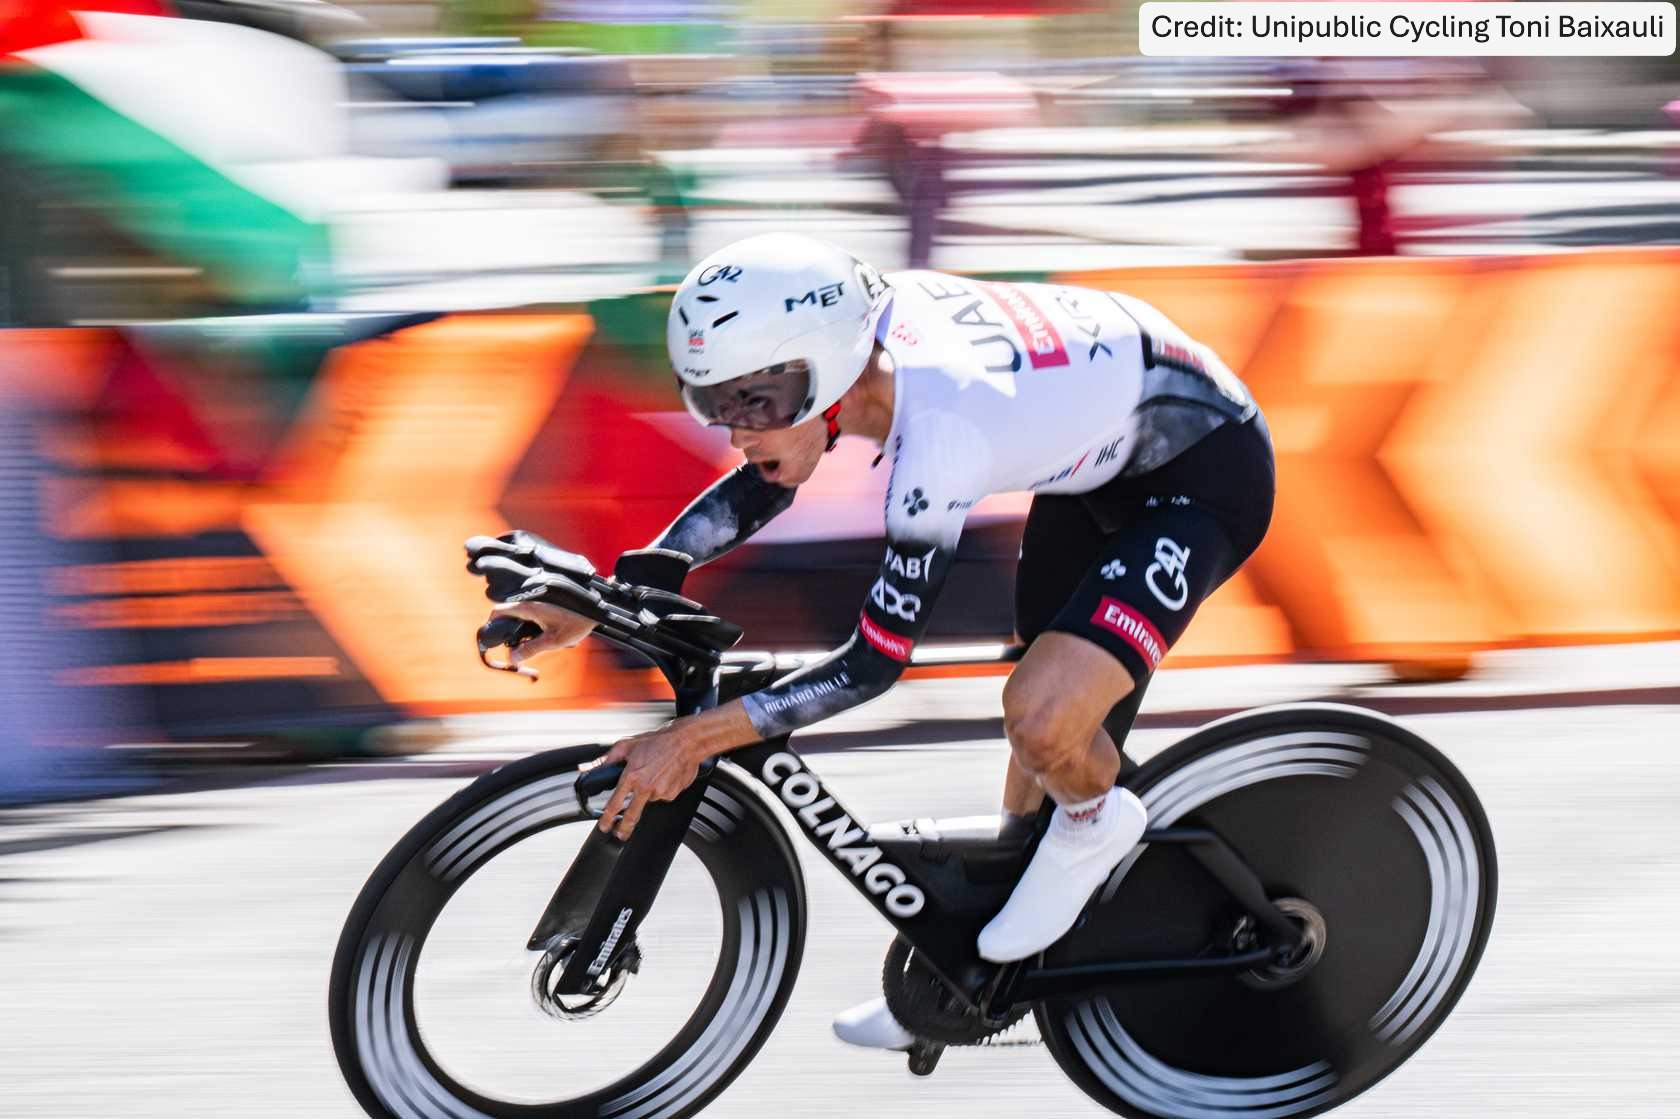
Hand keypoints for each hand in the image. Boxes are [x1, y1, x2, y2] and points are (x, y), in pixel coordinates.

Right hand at [488, 600, 595, 679]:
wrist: (596, 610)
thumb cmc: (577, 622)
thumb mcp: (552, 641)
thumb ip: (530, 649)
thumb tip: (512, 658)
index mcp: (527, 607)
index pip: (498, 611)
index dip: (491, 624)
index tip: (492, 639)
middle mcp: (530, 601)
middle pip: (508, 615)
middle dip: (508, 632)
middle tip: (515, 648)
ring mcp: (537, 602)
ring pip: (520, 616)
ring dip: (521, 630)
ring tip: (531, 643)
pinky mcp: (545, 604)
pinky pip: (531, 615)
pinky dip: (532, 626)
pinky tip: (542, 635)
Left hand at [583, 722, 702, 839]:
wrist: (686, 742)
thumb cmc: (658, 741)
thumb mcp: (626, 745)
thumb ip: (605, 760)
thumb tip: (588, 768)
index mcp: (632, 776)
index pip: (615, 804)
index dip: (607, 819)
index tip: (604, 826)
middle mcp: (646, 787)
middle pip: (632, 816)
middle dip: (624, 829)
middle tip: (620, 834)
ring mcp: (660, 792)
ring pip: (649, 800)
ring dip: (647, 794)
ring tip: (653, 775)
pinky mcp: (672, 793)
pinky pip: (663, 796)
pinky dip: (661, 790)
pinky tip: (663, 776)